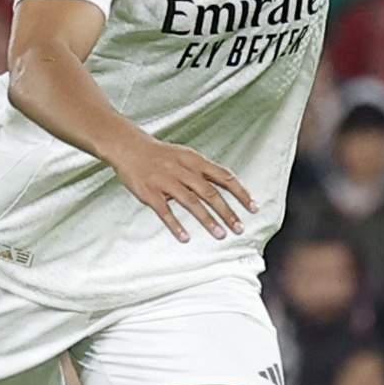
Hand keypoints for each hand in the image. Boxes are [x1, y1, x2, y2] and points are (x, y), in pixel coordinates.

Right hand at [116, 136, 257, 240]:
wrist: (129, 147)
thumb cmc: (162, 155)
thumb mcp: (187, 155)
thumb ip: (205, 171)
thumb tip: (229, 184)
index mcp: (195, 160)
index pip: (225, 176)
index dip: (241, 192)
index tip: (254, 207)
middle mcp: (183, 170)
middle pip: (210, 193)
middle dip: (227, 212)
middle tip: (240, 228)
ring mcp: (166, 181)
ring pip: (191, 203)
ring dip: (208, 220)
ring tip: (221, 235)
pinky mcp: (150, 193)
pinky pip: (165, 211)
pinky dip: (176, 225)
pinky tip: (185, 237)